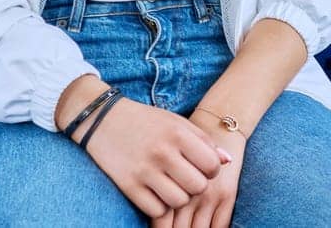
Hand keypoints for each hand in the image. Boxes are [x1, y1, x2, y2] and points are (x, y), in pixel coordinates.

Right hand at [80, 98, 233, 217]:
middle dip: (196, 185)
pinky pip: (156, 210)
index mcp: (178, 133)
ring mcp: (144, 171)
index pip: (212, 165)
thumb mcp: (176, 123)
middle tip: (187, 177)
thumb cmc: (146, 121)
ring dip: (179, 197)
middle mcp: (163, 152)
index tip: (201, 166)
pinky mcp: (128, 186)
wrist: (102, 120)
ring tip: (172, 185)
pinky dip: (159, 205)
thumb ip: (203, 141)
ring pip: (179, 201)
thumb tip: (228, 161)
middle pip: (198, 186)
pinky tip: (156, 192)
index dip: (211, 170)